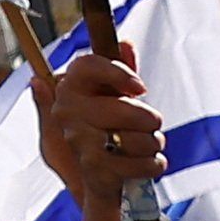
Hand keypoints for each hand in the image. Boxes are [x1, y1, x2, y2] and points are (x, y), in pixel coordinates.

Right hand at [38, 49, 161, 199]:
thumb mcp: (107, 98)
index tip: (141, 88)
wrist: (92, 176)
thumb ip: (117, 71)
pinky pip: (138, 163)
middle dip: (149, 119)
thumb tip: (125, 43)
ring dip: (152, 143)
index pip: (89, 65)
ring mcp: (77, 140)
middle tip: (152, 124)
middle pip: (123, 108)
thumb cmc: (104, 129)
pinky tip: (149, 163)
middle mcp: (67, 111)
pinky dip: (152, 165)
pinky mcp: (93, 168)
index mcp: (69, 86)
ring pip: (134, 138)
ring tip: (148, 145)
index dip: (119, 72)